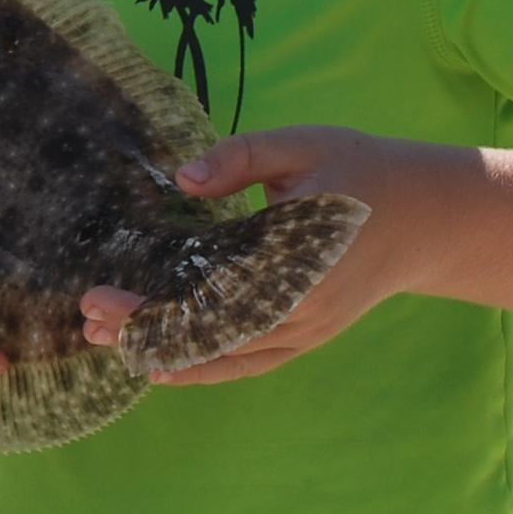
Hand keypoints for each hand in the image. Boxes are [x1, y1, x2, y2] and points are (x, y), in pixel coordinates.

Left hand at [82, 126, 444, 386]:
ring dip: (163, 352)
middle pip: (208, 332)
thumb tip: (183, 178)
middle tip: (86, 319)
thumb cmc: (359, 171)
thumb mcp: (303, 144)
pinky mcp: (308, 337)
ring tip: (106, 344)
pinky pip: (248, 362)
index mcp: (296, 256)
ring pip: (225, 356)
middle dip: (143, 330)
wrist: (426, 216)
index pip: (207, 293)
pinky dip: (203, 369)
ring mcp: (306, 330)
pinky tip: (159, 368)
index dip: (151, 304)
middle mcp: (300, 306)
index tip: (100, 296)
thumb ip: (241, 157)